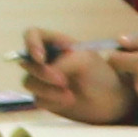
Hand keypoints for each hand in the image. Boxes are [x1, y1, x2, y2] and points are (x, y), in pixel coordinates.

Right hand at [19, 32, 137, 125]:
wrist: (110, 101)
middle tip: (64, 82)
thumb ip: (60, 62)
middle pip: (27, 62)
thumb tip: (45, 72)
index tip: (40, 58)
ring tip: (70, 96)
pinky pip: (38, 99)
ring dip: (48, 90)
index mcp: (55, 43)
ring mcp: (43, 79)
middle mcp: (46, 60)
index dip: (31, 44)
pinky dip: (53, 101)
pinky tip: (69, 101)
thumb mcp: (83, 60)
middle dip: (44, 74)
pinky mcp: (44, 97)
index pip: (32, 35)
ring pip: (29, 82)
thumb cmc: (99, 74)